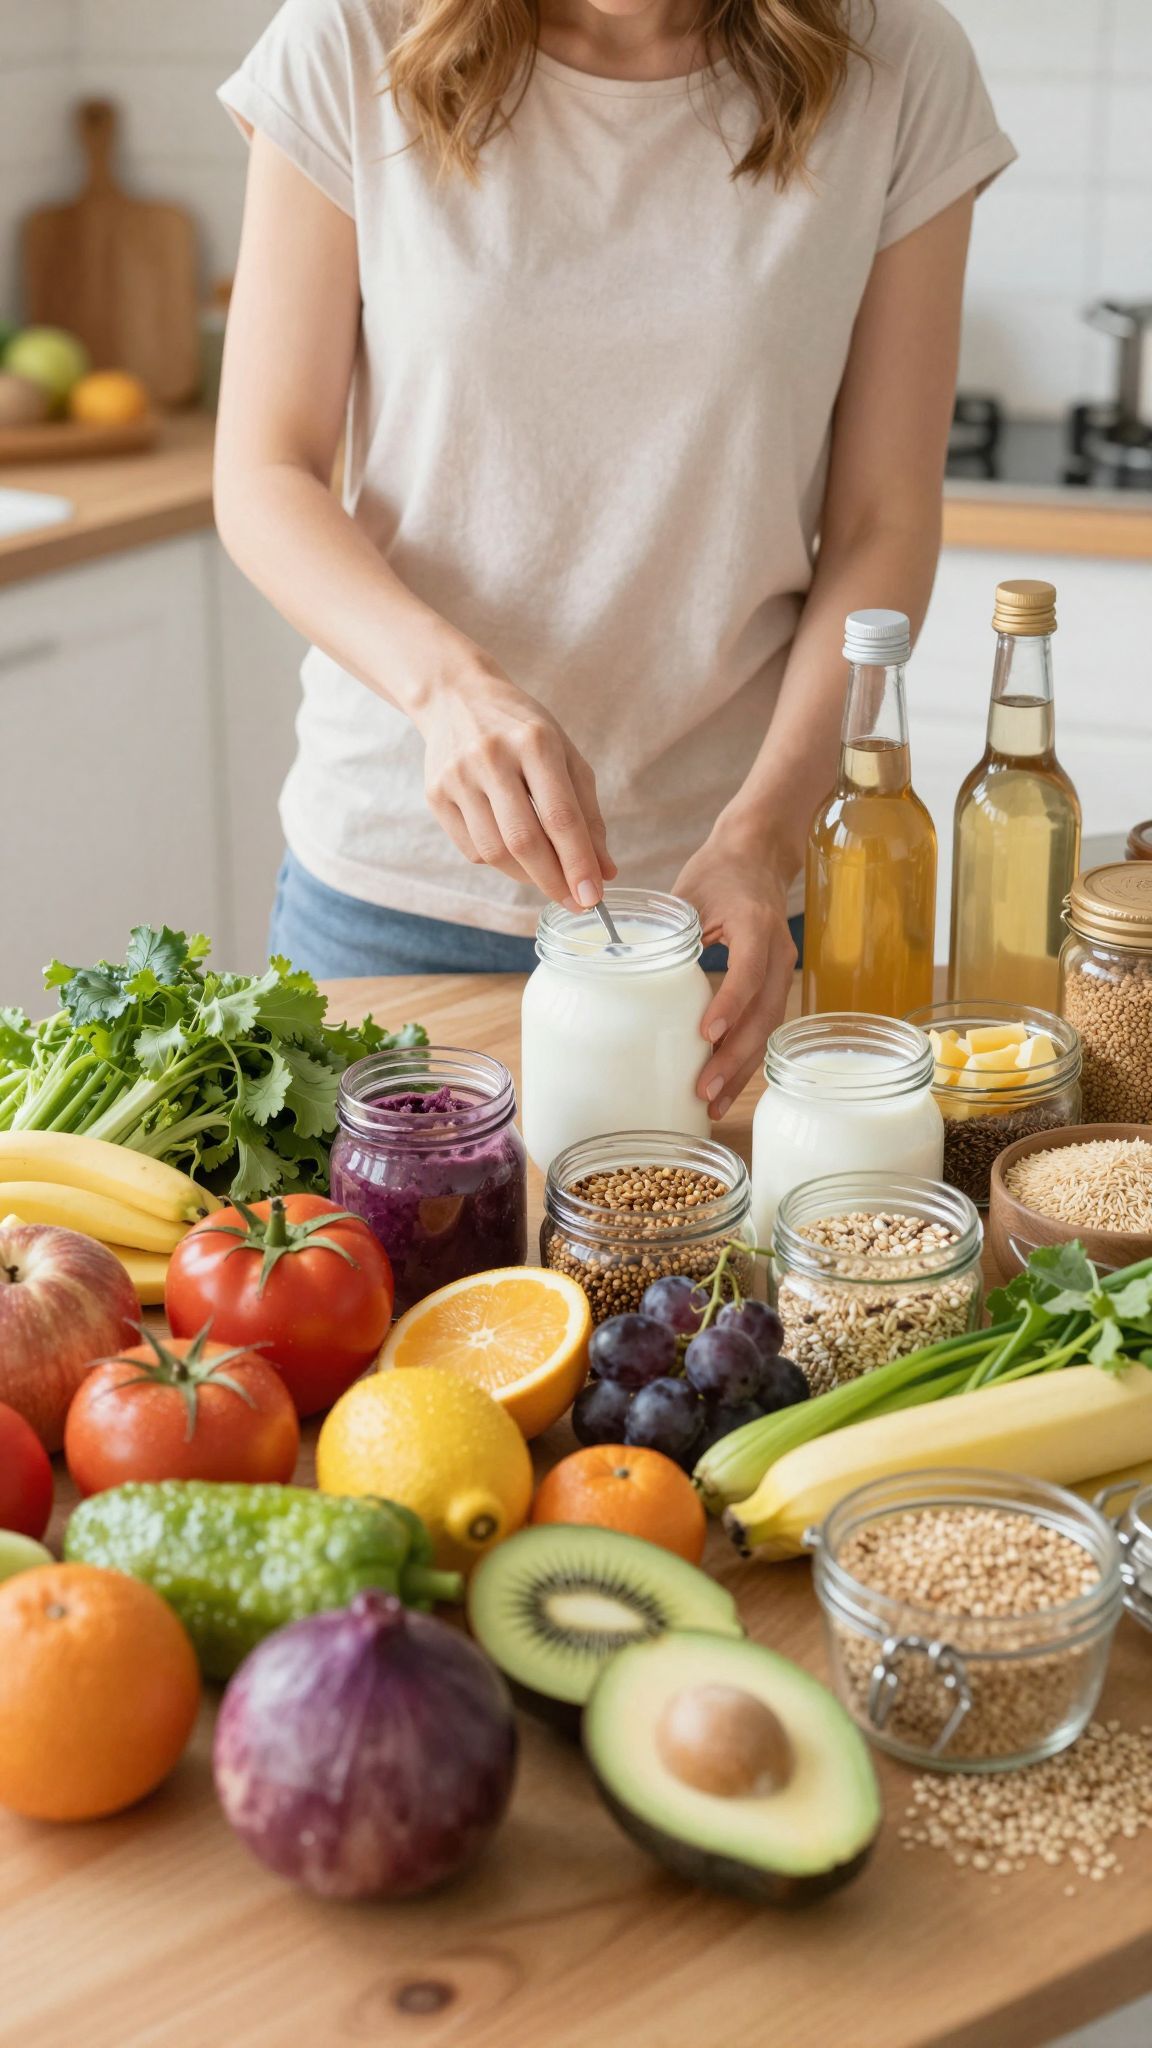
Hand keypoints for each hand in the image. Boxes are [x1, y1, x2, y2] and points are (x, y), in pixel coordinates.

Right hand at [417, 652, 615, 905]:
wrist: (455, 697)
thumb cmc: (522, 730)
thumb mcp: (565, 756)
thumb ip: (588, 814)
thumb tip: (605, 872)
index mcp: (535, 742)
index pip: (560, 816)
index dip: (578, 863)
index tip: (594, 896)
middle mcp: (492, 757)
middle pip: (524, 840)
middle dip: (554, 881)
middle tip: (575, 902)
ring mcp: (457, 776)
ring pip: (495, 852)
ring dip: (527, 876)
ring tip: (547, 876)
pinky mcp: (435, 795)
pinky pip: (472, 849)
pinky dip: (499, 861)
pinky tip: (513, 851)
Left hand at [673, 823, 798, 1118]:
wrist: (759, 854)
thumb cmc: (719, 872)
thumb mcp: (689, 892)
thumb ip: (667, 932)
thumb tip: (619, 967)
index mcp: (755, 923)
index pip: (750, 969)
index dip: (731, 1003)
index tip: (706, 1033)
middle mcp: (778, 949)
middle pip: (764, 1011)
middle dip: (735, 1056)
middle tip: (704, 1089)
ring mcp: (782, 967)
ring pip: (767, 1026)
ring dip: (742, 1067)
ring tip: (714, 1102)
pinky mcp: (776, 981)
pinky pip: (764, 1024)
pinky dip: (746, 1055)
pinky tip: (725, 1083)